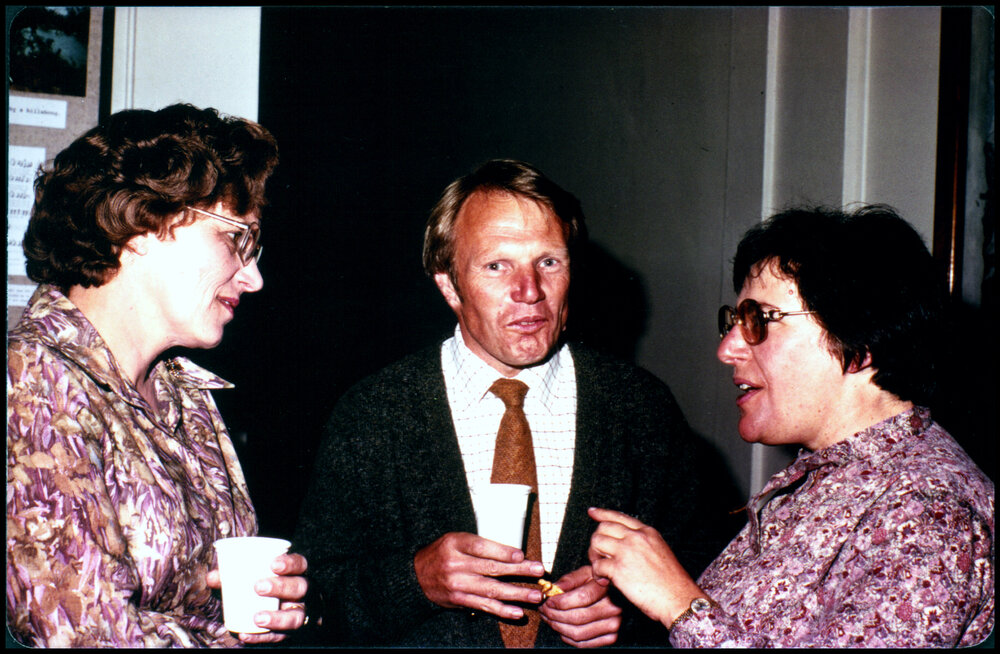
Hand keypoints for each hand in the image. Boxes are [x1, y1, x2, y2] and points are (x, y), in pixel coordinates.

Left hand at [207, 552, 308, 643]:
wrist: (282, 610)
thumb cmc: (266, 587)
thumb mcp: (255, 578)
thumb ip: (235, 576)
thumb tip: (213, 576)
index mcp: (296, 574)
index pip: (300, 564)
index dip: (290, 563)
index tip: (273, 564)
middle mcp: (302, 594)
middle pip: (300, 588)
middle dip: (281, 587)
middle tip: (258, 587)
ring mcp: (299, 613)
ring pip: (296, 617)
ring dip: (277, 618)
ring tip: (258, 618)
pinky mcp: (289, 632)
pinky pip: (279, 637)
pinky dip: (261, 637)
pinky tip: (245, 635)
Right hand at [414, 531, 544, 618]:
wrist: (416, 575)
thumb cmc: (441, 553)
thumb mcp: (455, 539)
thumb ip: (479, 545)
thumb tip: (511, 554)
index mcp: (455, 543)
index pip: (482, 547)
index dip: (502, 552)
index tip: (521, 556)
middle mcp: (456, 564)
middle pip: (491, 568)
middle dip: (518, 571)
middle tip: (538, 571)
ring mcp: (457, 584)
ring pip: (491, 590)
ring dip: (516, 593)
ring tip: (534, 595)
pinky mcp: (459, 600)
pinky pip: (484, 606)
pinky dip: (502, 610)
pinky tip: (517, 612)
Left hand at [539, 565, 621, 647]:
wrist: (614, 594)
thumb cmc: (596, 581)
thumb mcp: (584, 573)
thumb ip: (568, 580)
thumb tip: (552, 589)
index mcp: (606, 589)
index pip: (582, 598)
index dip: (561, 601)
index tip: (547, 600)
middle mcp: (613, 608)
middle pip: (577, 618)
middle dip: (554, 615)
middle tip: (543, 609)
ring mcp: (613, 625)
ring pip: (578, 633)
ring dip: (557, 627)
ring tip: (548, 618)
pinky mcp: (611, 638)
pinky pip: (583, 644)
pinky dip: (567, 637)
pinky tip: (560, 627)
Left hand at [588, 507, 701, 627]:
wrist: (679, 599)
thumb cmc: (672, 583)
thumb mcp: (661, 552)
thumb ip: (643, 545)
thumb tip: (622, 547)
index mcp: (647, 533)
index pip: (619, 517)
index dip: (603, 513)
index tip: (592, 512)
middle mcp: (636, 538)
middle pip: (603, 527)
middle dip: (597, 541)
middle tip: (599, 557)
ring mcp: (626, 551)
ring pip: (596, 542)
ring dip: (594, 556)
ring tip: (603, 570)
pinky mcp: (619, 568)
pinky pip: (597, 566)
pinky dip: (597, 575)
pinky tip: (605, 582)